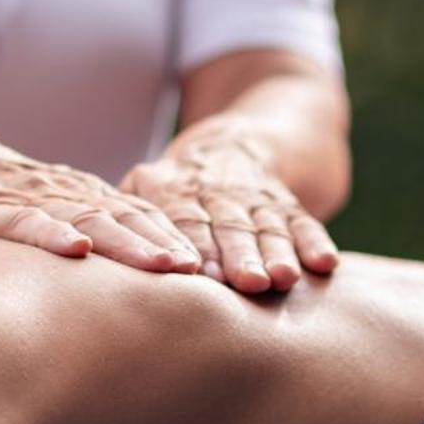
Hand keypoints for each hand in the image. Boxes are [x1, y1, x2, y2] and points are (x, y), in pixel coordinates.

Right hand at [0, 127, 202, 273]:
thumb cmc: (0, 206)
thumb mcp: (54, 226)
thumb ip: (92, 251)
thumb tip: (132, 308)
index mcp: (90, 202)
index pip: (146, 223)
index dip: (183, 245)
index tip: (221, 274)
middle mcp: (73, 197)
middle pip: (132, 221)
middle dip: (173, 247)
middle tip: (212, 274)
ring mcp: (37, 202)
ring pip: (92, 220)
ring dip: (131, 243)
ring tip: (165, 265)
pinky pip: (28, 222)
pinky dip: (54, 234)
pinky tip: (77, 247)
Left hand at [119, 116, 339, 292]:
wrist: (235, 141)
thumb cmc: (172, 184)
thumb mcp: (143, 185)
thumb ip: (125, 213)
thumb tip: (98, 246)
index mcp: (177, 189)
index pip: (187, 219)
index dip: (197, 244)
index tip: (202, 273)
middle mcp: (217, 191)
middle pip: (230, 224)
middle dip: (240, 253)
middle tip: (250, 282)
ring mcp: (255, 196)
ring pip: (268, 224)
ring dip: (279, 251)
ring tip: (285, 278)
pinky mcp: (286, 203)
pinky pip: (302, 220)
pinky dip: (314, 241)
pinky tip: (325, 264)